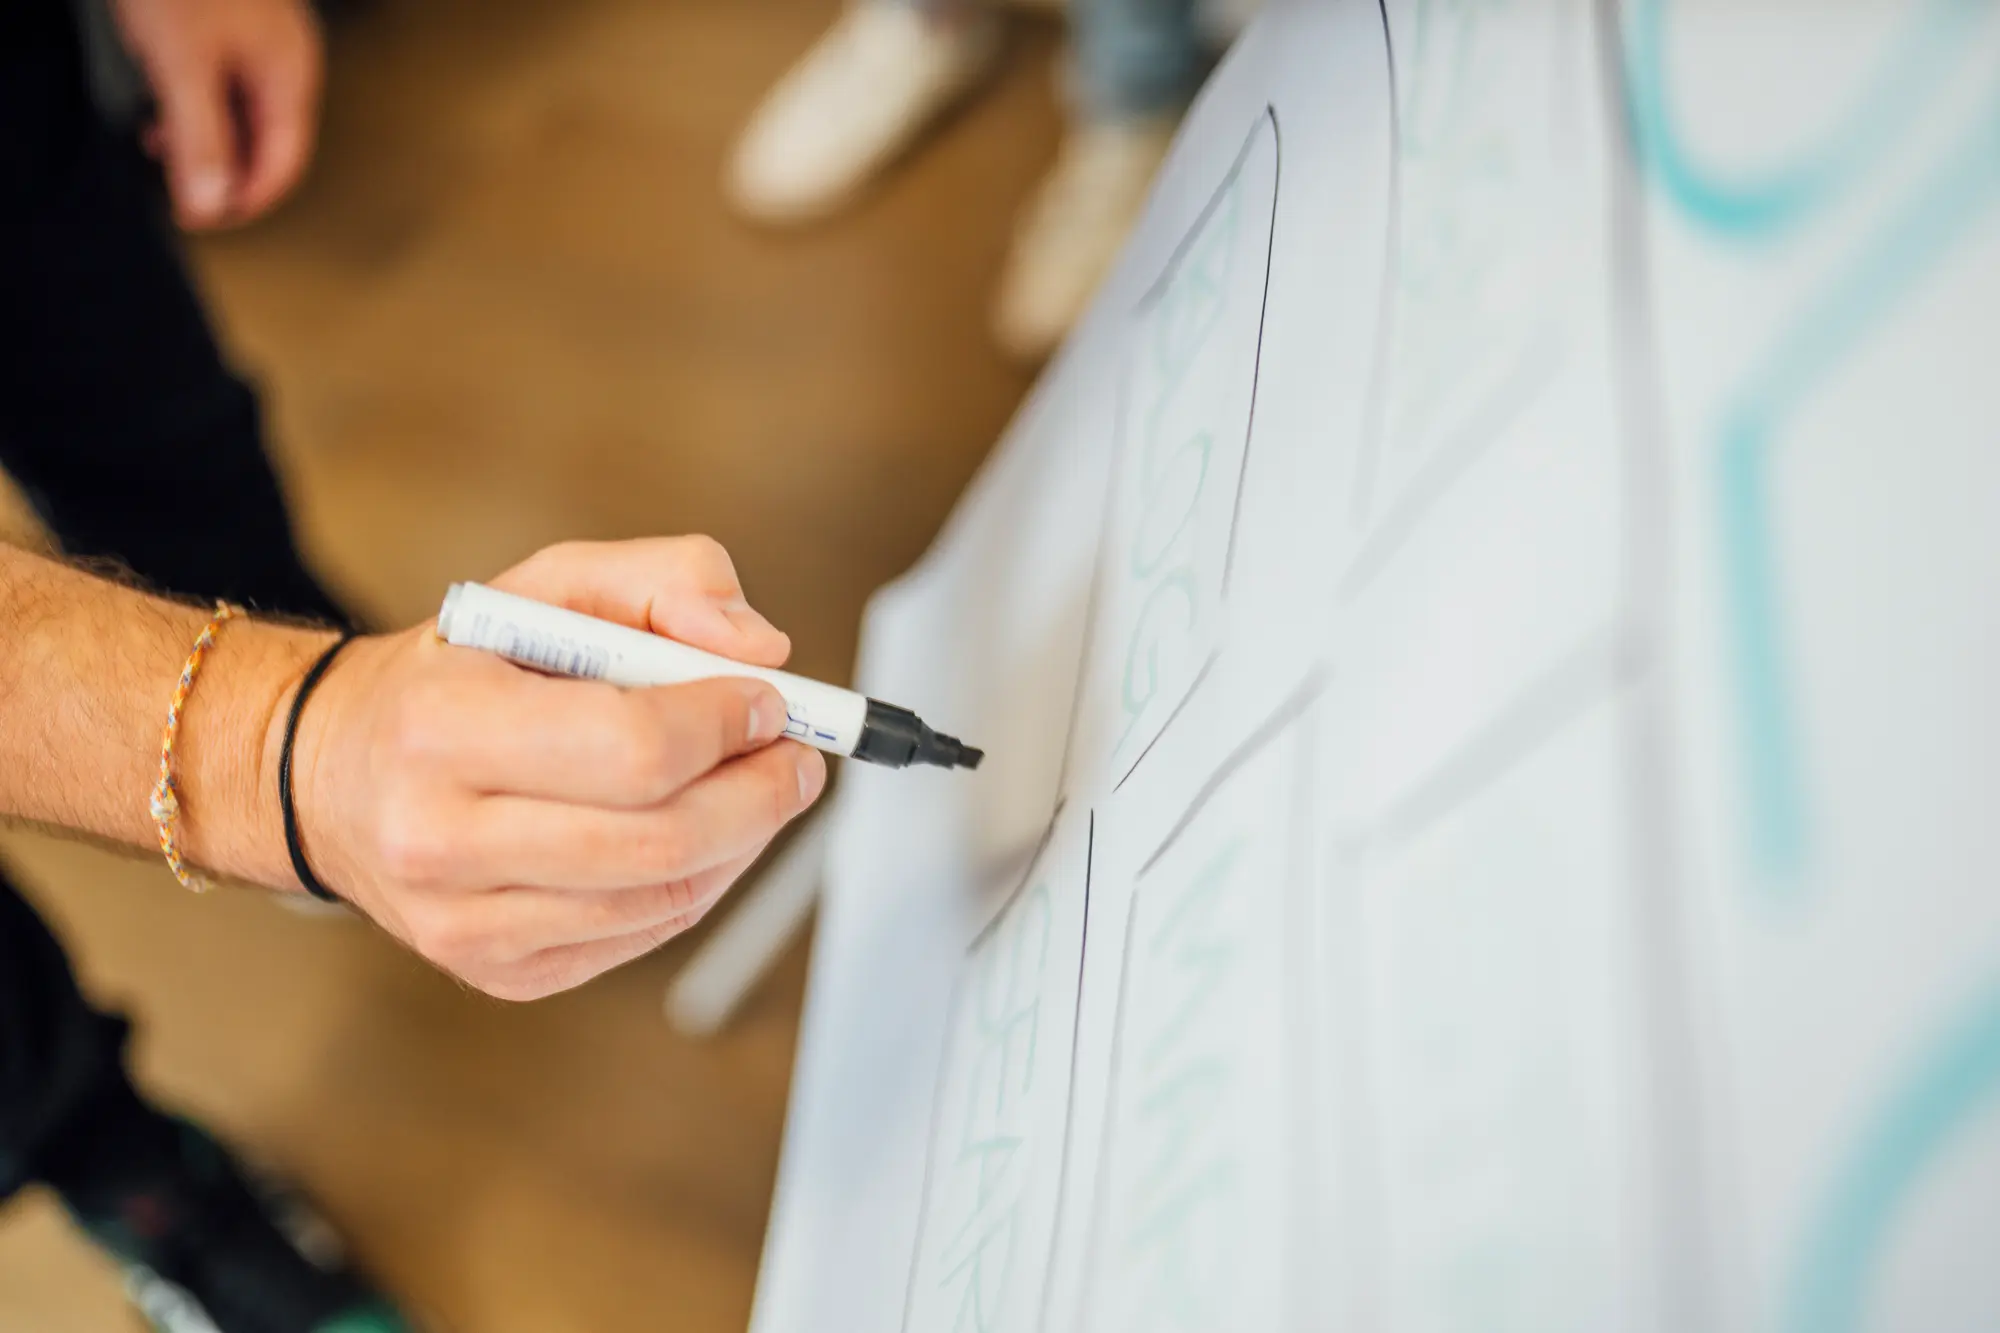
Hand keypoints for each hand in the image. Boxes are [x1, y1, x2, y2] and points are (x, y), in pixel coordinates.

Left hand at [112, 0, 323, 228]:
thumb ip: (199, 138)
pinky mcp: (233, 26)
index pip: (280, 165)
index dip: (241, 200)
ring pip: (242, 114)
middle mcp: (286, 63)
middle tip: (175, 189)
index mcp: (290, 76)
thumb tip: (208, 203)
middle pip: (264, 143)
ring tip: (159, 142)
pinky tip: (163, 100)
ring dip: (204, 139)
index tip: (197, 217)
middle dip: (221, 170)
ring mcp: (262, 43)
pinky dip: (196, 105)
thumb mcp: (181, 65)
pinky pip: (225, 84)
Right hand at [279, 537, 827, 999]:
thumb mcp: (546, 584)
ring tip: (757, 788)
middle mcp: (439, 838)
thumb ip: (665, 581)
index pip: (632, 747)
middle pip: (661, 839)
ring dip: (743, 841)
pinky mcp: (496, 973)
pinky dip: (697, 883)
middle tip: (800, 757)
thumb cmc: (457, 673)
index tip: (769, 699)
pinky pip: (641, 937)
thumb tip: (761, 646)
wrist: (331, 773)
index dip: (726, 724)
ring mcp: (463, 924)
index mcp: (443, 728)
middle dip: (760, 794)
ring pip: (664, 898)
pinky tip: (701, 836)